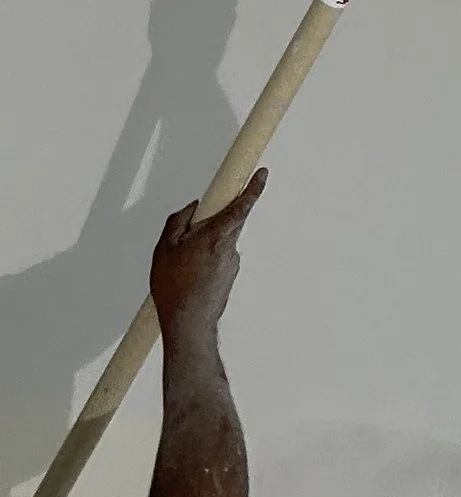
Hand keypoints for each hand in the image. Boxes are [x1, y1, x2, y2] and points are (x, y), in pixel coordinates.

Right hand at [148, 172, 264, 342]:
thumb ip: (178, 221)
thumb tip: (193, 207)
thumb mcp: (163, 249)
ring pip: (221, 241)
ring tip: (182, 265)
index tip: (262, 173)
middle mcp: (230, 248)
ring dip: (205, 245)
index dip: (254, 187)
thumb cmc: (174, 288)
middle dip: (211, 221)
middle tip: (188, 235)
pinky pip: (219, 257)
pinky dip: (206, 260)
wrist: (188, 323)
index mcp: (216, 236)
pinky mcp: (230, 275)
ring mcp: (232, 263)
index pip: (241, 206)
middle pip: (228, 221)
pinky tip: (189, 276)